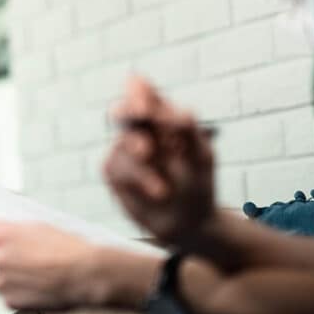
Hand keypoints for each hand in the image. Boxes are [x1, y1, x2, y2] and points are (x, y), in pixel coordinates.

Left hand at [0, 218, 104, 309]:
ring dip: (13, 278)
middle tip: (35, 259)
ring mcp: (4, 281)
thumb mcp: (37, 227)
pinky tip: (41, 287)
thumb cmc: (69, 248)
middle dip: (9, 259)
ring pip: (0, 279)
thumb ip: (3, 225)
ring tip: (41, 275)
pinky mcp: (11, 301)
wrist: (88, 275)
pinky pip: (9, 296)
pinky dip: (21, 293)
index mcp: (4, 235)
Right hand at [103, 76, 215, 245]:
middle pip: (123, 109)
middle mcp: (140, 130)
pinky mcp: (113, 170)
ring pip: (124, 143)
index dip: (138, 89)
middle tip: (142, 113)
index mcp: (161, 118)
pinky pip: (116, 166)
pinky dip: (138, 179)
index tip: (144, 96)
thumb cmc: (198, 185)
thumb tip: (177, 111)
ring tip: (164, 189)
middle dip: (129, 110)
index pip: (144, 92)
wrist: (188, 224)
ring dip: (144, 165)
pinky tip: (158, 192)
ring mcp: (124, 149)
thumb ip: (188, 132)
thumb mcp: (200, 157)